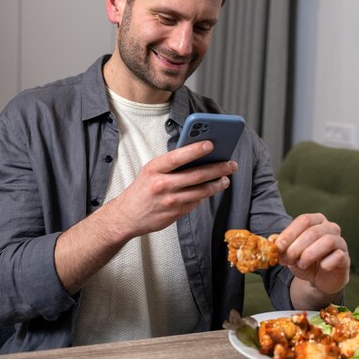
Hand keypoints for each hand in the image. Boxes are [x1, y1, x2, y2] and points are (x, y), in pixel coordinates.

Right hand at [56, 140, 237, 293]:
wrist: (127, 216)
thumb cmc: (142, 188)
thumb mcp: (151, 171)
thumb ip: (171, 164)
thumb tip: (198, 155)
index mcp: (154, 169)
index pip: (177, 157)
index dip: (195, 149)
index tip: (212, 143)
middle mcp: (162, 185)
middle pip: (196, 175)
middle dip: (218, 168)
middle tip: (231, 164)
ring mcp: (170, 201)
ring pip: (201, 191)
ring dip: (217, 184)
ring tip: (226, 178)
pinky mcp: (176, 214)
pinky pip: (196, 202)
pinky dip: (205, 195)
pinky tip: (211, 189)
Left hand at [273, 213, 349, 295]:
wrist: (319, 278)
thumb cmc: (304, 260)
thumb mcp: (289, 253)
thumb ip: (280, 245)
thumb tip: (271, 240)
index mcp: (316, 220)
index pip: (303, 220)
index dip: (290, 233)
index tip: (278, 246)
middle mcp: (330, 227)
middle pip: (313, 231)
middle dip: (297, 246)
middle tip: (288, 259)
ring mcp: (340, 242)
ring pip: (328, 241)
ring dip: (310, 253)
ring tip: (301, 263)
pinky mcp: (346, 258)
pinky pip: (339, 256)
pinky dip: (327, 262)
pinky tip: (321, 267)